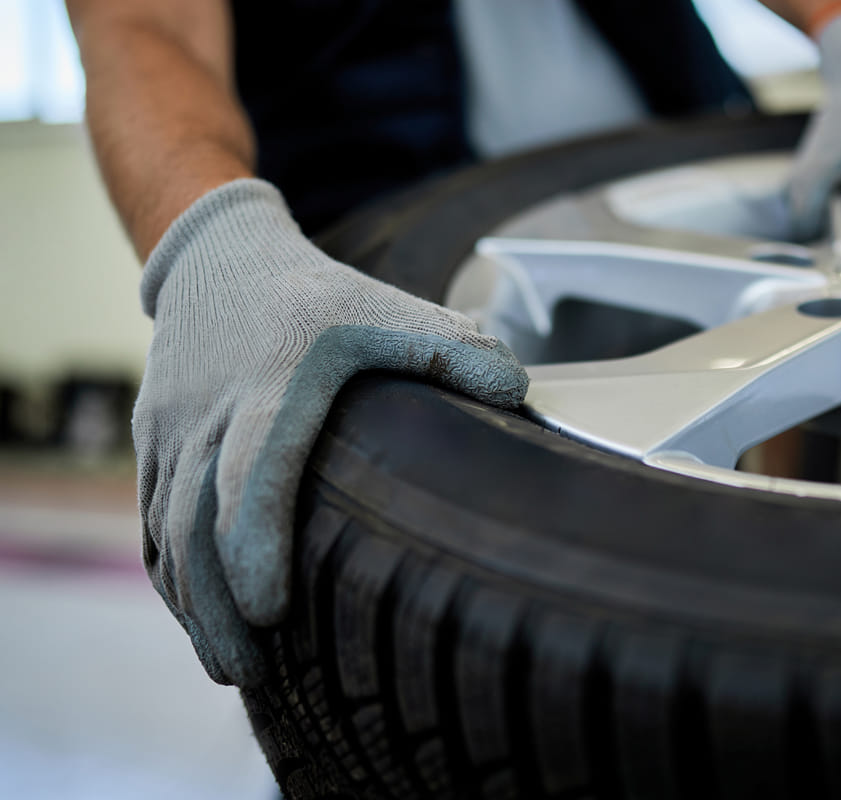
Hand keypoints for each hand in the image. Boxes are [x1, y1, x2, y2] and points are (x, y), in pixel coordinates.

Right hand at [134, 179, 528, 685]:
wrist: (216, 258)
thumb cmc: (314, 295)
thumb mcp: (386, 308)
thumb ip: (453, 350)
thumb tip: (521, 393)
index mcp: (273, 382)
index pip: (251, 469)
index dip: (253, 543)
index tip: (273, 610)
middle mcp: (208, 412)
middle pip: (195, 524)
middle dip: (219, 606)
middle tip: (252, 675)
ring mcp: (170, 429)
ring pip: (166, 532)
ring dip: (192, 605)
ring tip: (230, 666)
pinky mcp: (151, 441)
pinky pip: (151, 520)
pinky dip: (171, 576)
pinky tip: (200, 617)